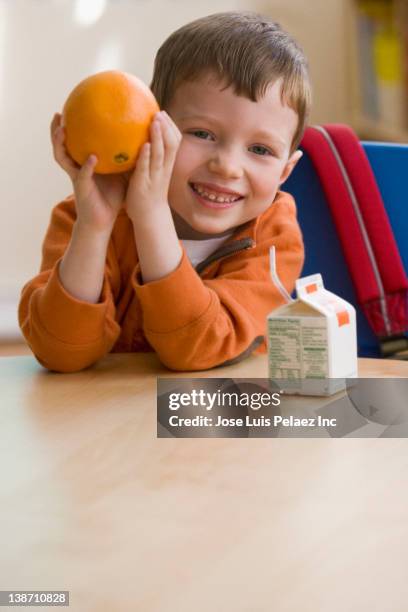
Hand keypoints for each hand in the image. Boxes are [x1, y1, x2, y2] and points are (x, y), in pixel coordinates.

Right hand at [51, 113, 127, 233]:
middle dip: (56, 131)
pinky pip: (82, 175)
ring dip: (60, 144)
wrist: (105, 219)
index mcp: (84, 163)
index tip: (70, 110)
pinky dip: (87, 166)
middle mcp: (77, 168)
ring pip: (62, 158)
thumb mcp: (121, 173)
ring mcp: (77, 177)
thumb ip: (126, 158)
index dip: (70, 128)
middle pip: (61, 146)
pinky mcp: (81, 188)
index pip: (74, 143)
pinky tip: (92, 158)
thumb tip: (142, 140)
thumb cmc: (112, 197)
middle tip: (57, 114)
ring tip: (62, 130)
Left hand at [125, 111, 180, 223]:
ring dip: (158, 137)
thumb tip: (142, 141)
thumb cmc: (148, 194)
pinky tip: (145, 145)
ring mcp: (154, 177)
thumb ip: (150, 158)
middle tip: (159, 113)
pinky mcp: (143, 184)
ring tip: (154, 122)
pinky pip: (146, 169)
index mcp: (166, 166)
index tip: (163, 113)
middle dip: (166, 128)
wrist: (149, 217)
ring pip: (161, 154)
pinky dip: (147, 156)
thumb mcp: (153, 173)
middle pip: (171, 145)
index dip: (170, 127)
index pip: (174, 142)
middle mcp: (163, 169)